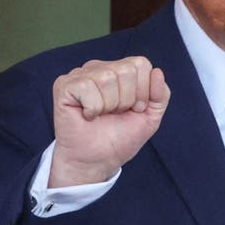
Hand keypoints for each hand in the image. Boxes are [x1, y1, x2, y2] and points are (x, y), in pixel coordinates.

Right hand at [49, 57, 169, 187]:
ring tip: (101, 115)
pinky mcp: (64, 85)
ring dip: (109, 105)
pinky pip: (87, 87)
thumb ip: (161, 95)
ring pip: (107, 77)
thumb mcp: (150, 116)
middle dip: (127, 99)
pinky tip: (87, 115)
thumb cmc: (119, 138)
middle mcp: (100, 68)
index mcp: (120, 70)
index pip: (141, 64)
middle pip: (127, 70)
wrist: (96, 160)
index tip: (134, 109)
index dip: (143, 91)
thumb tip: (157, 72)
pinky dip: (93, 108)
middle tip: (115, 114)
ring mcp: (80, 75)